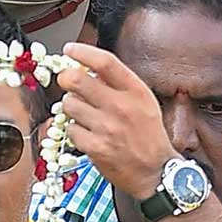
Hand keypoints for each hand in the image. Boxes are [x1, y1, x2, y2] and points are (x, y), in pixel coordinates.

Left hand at [57, 43, 178, 199]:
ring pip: (69, 105)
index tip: (69, 49)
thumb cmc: (148, 135)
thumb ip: (119, 84)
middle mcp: (122, 107)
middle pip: (77, 80)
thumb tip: (88, 66)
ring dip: (70, 107)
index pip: (106, 62)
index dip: (83, 52)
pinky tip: (86, 134)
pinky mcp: (96, 148)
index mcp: (136, 91)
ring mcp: (107, 128)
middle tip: (66, 82)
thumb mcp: (143, 102)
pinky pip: (71, 129)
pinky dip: (74, 130)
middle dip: (66, 78)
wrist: (156, 172)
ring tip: (82, 114)